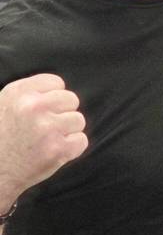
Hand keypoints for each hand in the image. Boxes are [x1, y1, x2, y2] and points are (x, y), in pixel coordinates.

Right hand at [0, 74, 87, 201]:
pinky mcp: (58, 149)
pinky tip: (52, 152)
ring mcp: (47, 128)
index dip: (52, 98)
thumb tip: (60, 88)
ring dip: (67, 131)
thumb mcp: (5, 104)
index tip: (41, 111)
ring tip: (47, 140)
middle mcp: (33, 107)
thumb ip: (31, 93)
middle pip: (71, 100)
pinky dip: (71, 148)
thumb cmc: (1, 137)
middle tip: (44, 128)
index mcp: (18, 92)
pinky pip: (82, 140)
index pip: (56, 83)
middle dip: (62, 113)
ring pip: (78, 120)